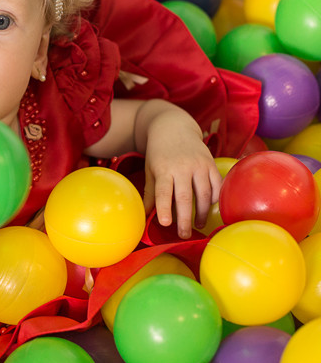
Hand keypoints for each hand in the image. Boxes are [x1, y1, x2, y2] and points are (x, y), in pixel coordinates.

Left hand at [142, 112, 222, 238]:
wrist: (173, 127)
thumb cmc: (158, 153)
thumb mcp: (150, 170)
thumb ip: (149, 193)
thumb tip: (145, 216)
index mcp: (164, 169)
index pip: (164, 191)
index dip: (165, 208)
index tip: (165, 223)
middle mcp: (183, 167)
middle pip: (185, 197)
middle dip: (185, 219)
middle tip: (184, 235)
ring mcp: (199, 165)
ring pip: (204, 194)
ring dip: (202, 212)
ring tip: (196, 225)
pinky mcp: (211, 163)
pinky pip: (217, 185)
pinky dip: (215, 198)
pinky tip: (210, 208)